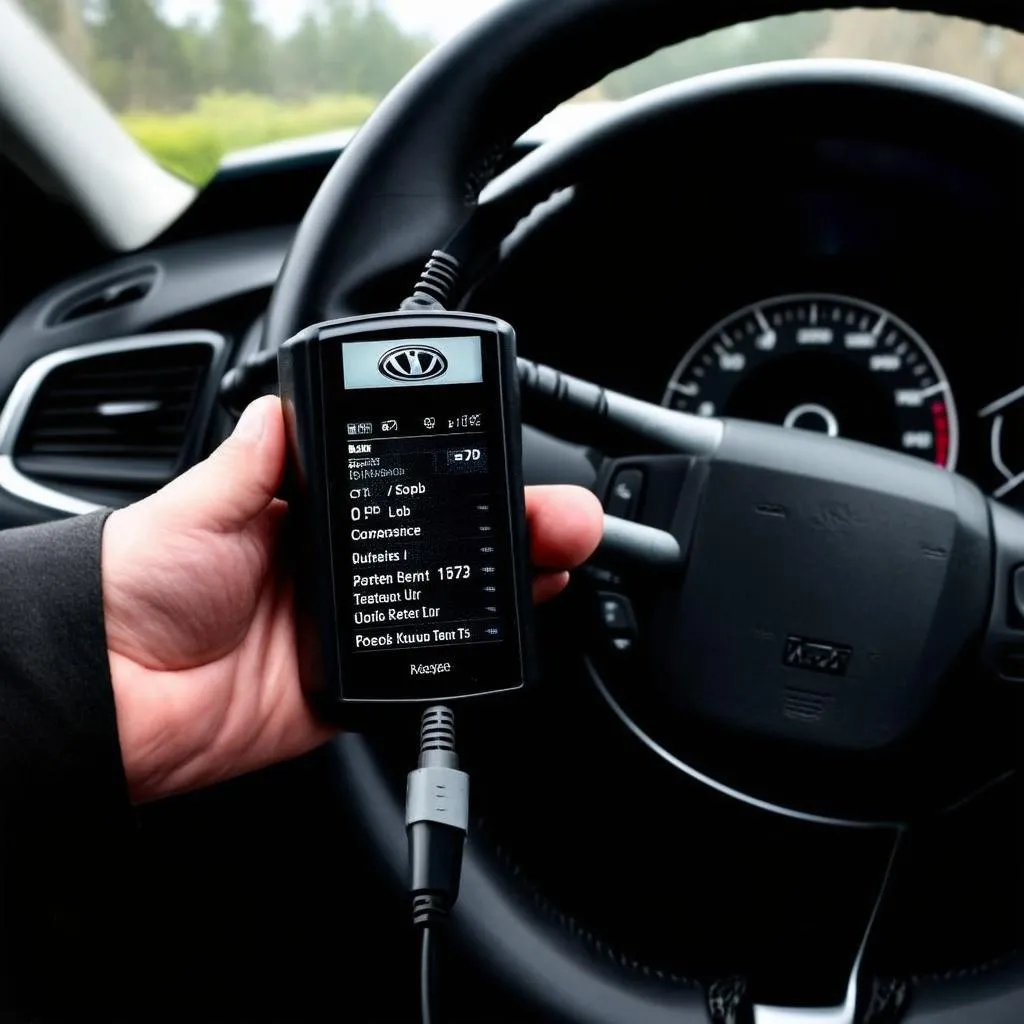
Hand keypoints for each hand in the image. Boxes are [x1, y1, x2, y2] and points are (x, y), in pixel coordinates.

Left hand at [102, 397, 602, 802]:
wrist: (117, 692)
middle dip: (511, 519)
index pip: (404, 478)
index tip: (503, 451)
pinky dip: (479, 645)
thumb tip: (284, 404)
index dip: (459, 465)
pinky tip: (519, 618)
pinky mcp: (358, 677)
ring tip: (561, 554)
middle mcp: (340, 563)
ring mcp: (355, 621)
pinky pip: (430, 662)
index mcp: (308, 512)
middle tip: (561, 513)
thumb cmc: (142, 585)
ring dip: (513, 575)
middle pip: (445, 535)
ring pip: (452, 594)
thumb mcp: (200, 504)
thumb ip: (254, 459)